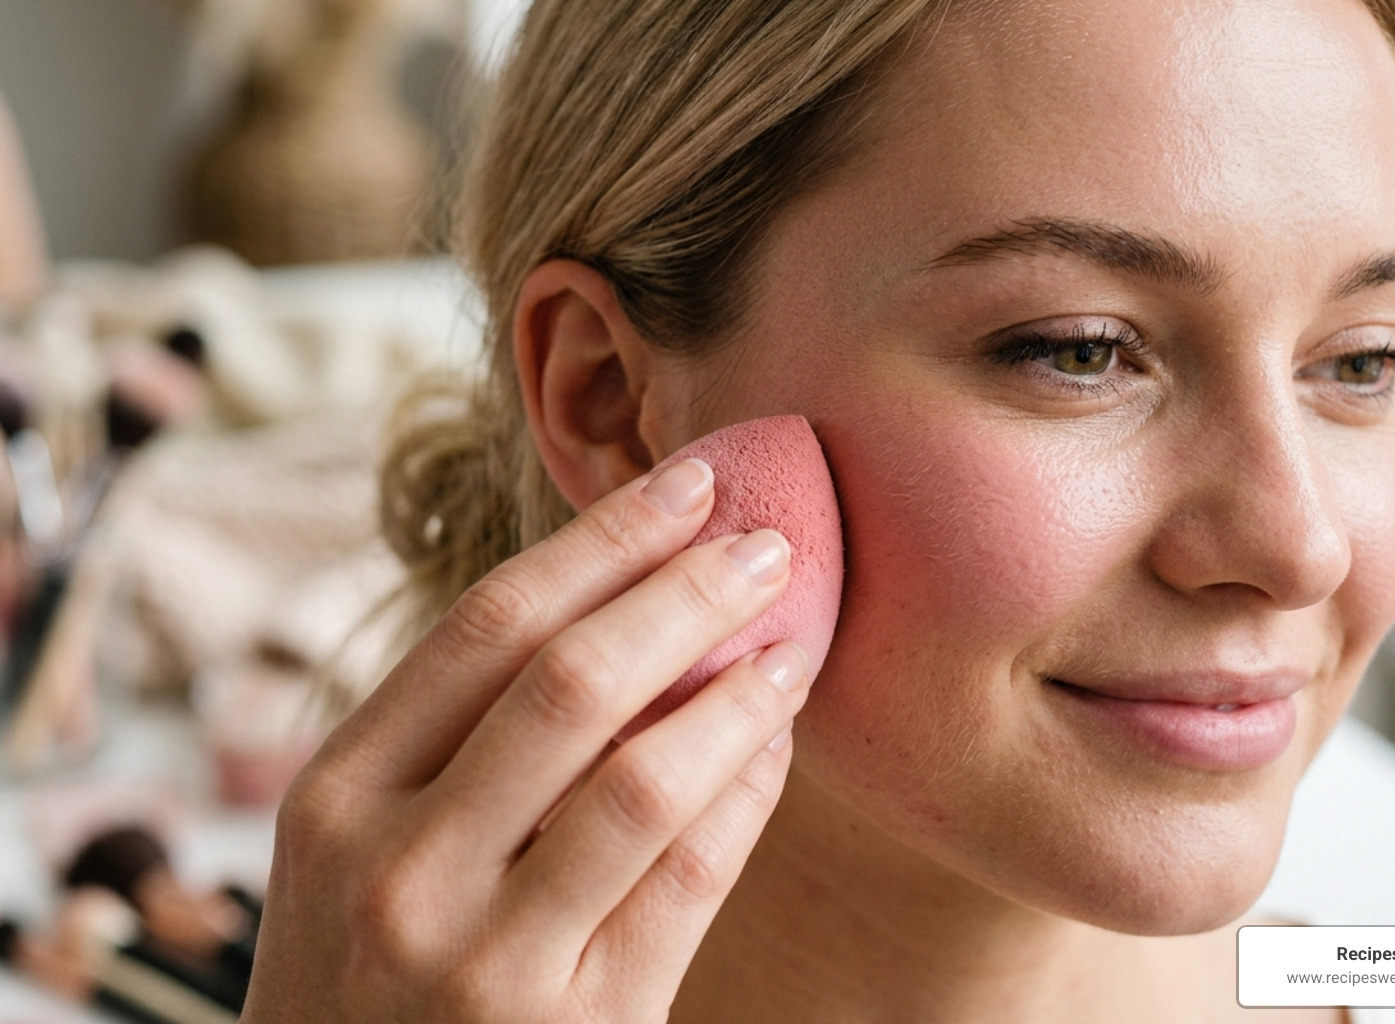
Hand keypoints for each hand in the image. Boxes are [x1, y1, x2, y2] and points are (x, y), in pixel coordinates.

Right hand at [241, 458, 807, 1022]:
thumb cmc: (361, 968)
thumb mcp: (354, 846)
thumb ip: (451, 738)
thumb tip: (616, 600)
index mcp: (334, 795)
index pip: (488, 628)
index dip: (604, 542)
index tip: (690, 483)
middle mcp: (398, 869)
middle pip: (572, 682)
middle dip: (685, 594)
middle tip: (766, 543)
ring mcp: (486, 960)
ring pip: (646, 781)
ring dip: (736, 693)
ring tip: (792, 641)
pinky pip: (691, 882)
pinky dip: (745, 796)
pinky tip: (773, 744)